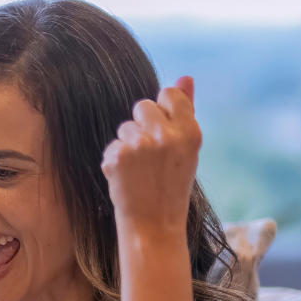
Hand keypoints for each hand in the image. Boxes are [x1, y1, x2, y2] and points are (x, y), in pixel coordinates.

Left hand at [101, 77, 200, 243]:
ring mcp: (140, 145)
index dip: (162, 110)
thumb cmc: (172, 184)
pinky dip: (115, 160)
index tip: (162, 131)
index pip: (168, 94)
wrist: (154, 223)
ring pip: (124, 127)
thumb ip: (185, 110)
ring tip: (139, 169)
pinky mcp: (117, 156)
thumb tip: (185, 77)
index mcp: (189, 131)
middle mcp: (166, 135)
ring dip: (128, 144)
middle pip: (142, 106)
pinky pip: (112, 145)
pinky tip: (126, 177)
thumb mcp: (187, 148)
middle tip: (150, 155)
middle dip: (142, 126)